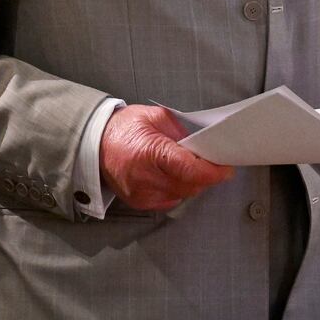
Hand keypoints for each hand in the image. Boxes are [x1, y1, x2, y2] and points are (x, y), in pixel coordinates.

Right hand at [100, 105, 232, 211]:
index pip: (190, 169)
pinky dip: (177, 190)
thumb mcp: (155, 117)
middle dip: (204, 176)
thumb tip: (201, 147)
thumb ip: (181, 132)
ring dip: (191, 183)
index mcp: (150, 152)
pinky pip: (170, 201)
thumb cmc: (124, 127)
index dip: (212, 171)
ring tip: (188, 167)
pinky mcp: (139, 202)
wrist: (94, 143)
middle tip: (209, 163)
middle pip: (190, 185)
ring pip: (182, 195)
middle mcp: (145, 177)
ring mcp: (141, 193)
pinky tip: (172, 176)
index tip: (226, 169)